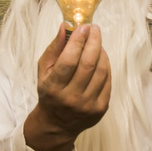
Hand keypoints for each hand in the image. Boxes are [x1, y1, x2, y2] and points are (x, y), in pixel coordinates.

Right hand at [24, 23, 111, 150]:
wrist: (56, 124)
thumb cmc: (49, 91)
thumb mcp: (43, 70)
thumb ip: (54, 47)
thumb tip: (66, 26)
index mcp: (54, 87)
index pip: (69, 60)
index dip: (78, 41)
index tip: (83, 27)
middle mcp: (71, 98)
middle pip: (89, 64)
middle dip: (94, 41)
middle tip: (94, 29)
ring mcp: (88, 105)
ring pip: (101, 71)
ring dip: (101, 52)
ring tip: (97, 42)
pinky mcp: (101, 109)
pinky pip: (108, 80)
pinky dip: (106, 65)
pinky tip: (101, 57)